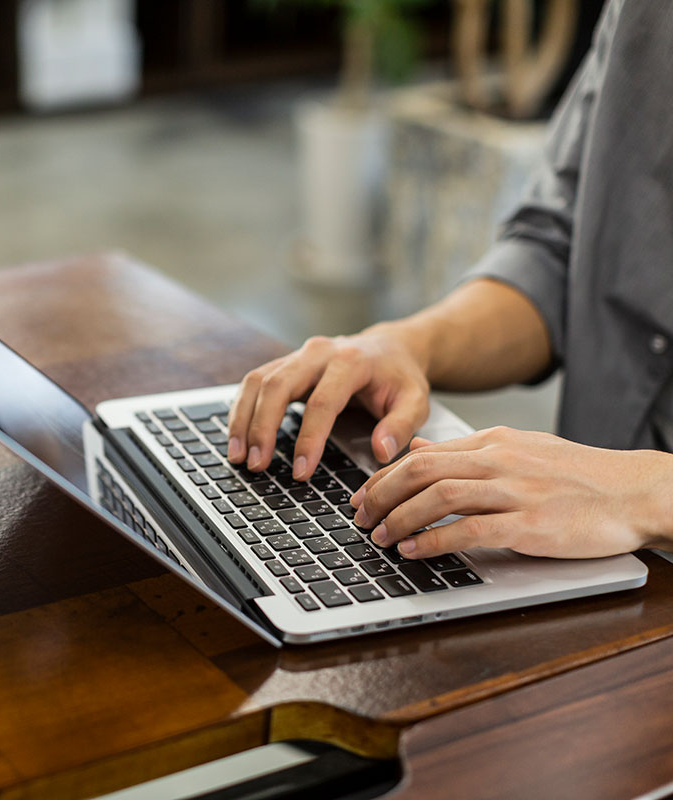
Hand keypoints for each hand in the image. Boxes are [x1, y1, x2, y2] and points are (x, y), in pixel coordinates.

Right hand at [227, 328, 430, 477]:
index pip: (322, 402)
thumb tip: (380, 452)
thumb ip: (401, 426)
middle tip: (256, 464)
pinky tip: (237, 438)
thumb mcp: (416, 401)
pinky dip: (240, 411)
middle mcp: (318, 352)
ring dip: (242, 420)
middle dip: (262, 428)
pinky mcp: (283, 363)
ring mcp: (297, 355)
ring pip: (257, 382)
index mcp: (351, 361)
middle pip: (277, 386)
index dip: (308, 439)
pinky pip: (253, 383)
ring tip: (238, 457)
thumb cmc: (400, 378)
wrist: (389, 349)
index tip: (300, 472)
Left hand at [351, 428, 672, 559]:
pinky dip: (434, 540)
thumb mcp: (520, 450)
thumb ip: (468, 451)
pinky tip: (414, 551)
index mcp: (494, 442)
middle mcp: (500, 461)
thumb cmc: (581, 476)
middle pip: (420, 471)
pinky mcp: (531, 523)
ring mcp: (516, 491)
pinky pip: (471, 529)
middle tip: (358, 518)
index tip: (362, 496)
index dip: (384, 477)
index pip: (423, 455)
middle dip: (380, 496)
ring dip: (400, 518)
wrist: (638, 490)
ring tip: (380, 537)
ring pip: (439, 496)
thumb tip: (421, 448)